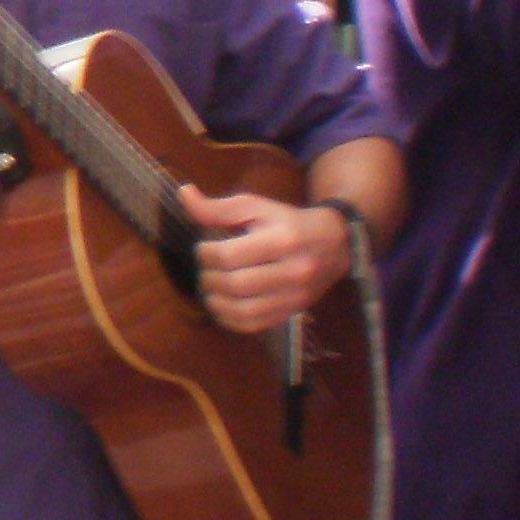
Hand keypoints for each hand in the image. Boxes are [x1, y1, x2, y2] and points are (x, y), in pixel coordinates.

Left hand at [179, 185, 351, 335]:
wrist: (334, 244)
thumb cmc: (288, 222)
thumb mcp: (256, 207)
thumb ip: (218, 207)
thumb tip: (184, 194)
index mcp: (284, 239)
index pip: (230, 256)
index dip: (206, 254)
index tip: (204, 249)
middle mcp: (293, 271)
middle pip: (235, 284)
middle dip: (209, 278)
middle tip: (206, 270)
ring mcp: (294, 296)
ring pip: (243, 311)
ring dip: (216, 302)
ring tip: (211, 288)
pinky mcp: (292, 312)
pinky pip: (254, 325)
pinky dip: (229, 319)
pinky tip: (222, 305)